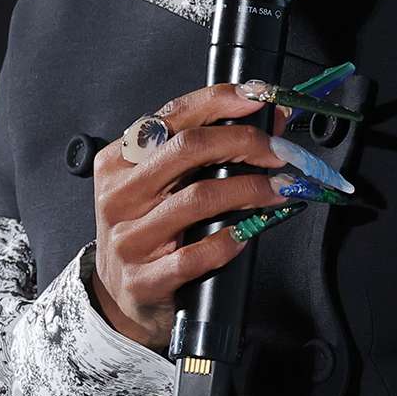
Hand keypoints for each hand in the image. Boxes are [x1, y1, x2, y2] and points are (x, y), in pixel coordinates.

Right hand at [89, 82, 290, 350]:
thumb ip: (199, 151)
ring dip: (250, 188)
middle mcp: (119, 195)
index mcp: (119, 160)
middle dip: (244, 142)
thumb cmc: (146, 228)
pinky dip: (232, 239)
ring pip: (199, 198)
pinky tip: (251, 231)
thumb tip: (267, 122)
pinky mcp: (145, 279)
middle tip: (278, 150)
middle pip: (187, 149)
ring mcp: (129, 238)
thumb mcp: (157, 183)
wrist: (117, 297)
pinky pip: (197, 254)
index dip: (221, 101)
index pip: (173, 115)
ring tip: (279, 188)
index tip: (260, 98)